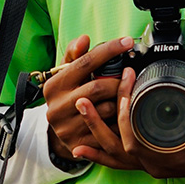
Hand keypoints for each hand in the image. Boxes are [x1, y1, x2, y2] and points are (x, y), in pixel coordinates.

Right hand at [43, 35, 133, 164]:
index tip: (127, 42)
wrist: (58, 131)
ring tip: (127, 96)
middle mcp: (57, 107)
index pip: (84, 63)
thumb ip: (75, 55)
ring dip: (121, 101)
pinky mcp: (80, 144)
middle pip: (98, 88)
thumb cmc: (67, 96)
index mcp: (54, 86)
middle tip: (130, 78)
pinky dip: (120, 121)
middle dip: (118, 81)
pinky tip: (125, 114)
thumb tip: (84, 39)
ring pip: (106, 110)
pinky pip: (110, 131)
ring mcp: (68, 128)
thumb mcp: (66, 74)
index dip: (108, 50)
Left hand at [73, 65, 184, 181]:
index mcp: (168, 155)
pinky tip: (84, 148)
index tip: (124, 85)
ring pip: (116, 155)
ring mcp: (152, 165)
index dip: (124, 111)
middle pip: (117, 146)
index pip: (135, 136)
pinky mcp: (152, 163)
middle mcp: (155, 163)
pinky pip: (121, 162)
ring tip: (80, 114)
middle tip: (85, 98)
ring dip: (95, 135)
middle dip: (99, 121)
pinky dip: (101, 155)